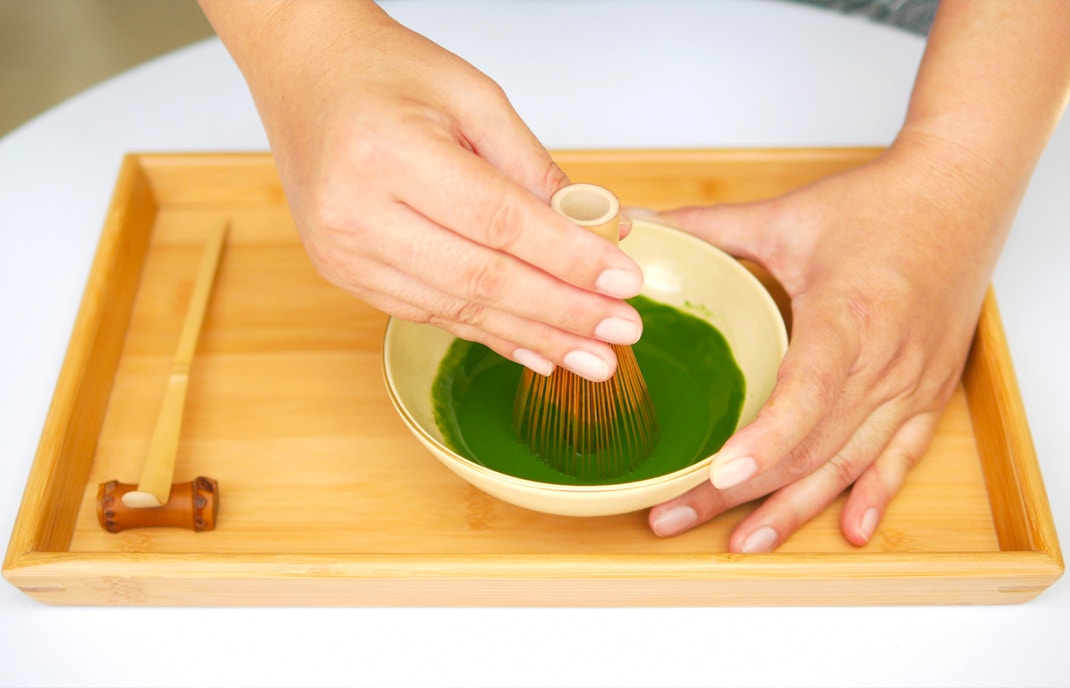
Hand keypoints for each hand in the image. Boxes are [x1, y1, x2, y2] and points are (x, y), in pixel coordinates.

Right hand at [201, 0, 645, 380]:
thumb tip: (602, 230)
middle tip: (621, 332)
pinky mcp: (346, 274)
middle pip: (482, 279)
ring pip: (459, 308)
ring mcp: (344, 253)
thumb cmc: (383, 71)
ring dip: (533, 337)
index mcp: (386, 153)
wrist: (304, 74)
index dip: (569, 259)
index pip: (500, 223)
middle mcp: (354, 212)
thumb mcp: (474, 97)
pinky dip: (490, 333)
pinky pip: (431, 313)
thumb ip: (535, 170)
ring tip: (592, 357)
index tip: (625, 282)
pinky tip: (534, 350)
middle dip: (562, 312)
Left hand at [647, 136, 1009, 550]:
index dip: (765, 440)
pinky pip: (901, 456)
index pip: (807, 392)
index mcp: (848, 315)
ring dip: (794, 508)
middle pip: (812, 444)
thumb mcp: (785, 216)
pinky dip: (874, 495)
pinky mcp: (929, 391)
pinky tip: (847, 529)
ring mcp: (912, 383)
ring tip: (742, 543)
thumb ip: (706, 228)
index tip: (719, 475)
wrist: (960, 195)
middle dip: (741, 491)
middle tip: (675, 515)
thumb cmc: (877, 206)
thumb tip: (634, 227)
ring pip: (849, 462)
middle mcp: (886, 360)